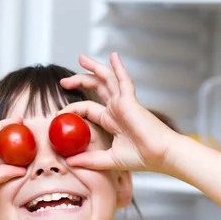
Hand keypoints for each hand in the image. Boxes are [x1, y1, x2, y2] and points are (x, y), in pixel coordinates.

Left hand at [59, 53, 177, 172]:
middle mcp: (117, 109)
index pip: (88, 108)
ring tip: (81, 58)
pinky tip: (113, 56)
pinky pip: (123, 80)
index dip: (73, 109)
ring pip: (107, 79)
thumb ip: (90, 160)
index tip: (59, 114)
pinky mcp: (131, 101)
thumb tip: (70, 162)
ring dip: (94, 67)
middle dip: (79, 80)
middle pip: (96, 88)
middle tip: (64, 81)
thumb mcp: (109, 159)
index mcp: (112, 121)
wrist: (161, 156)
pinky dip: (118, 68)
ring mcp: (124, 103)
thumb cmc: (143, 158)